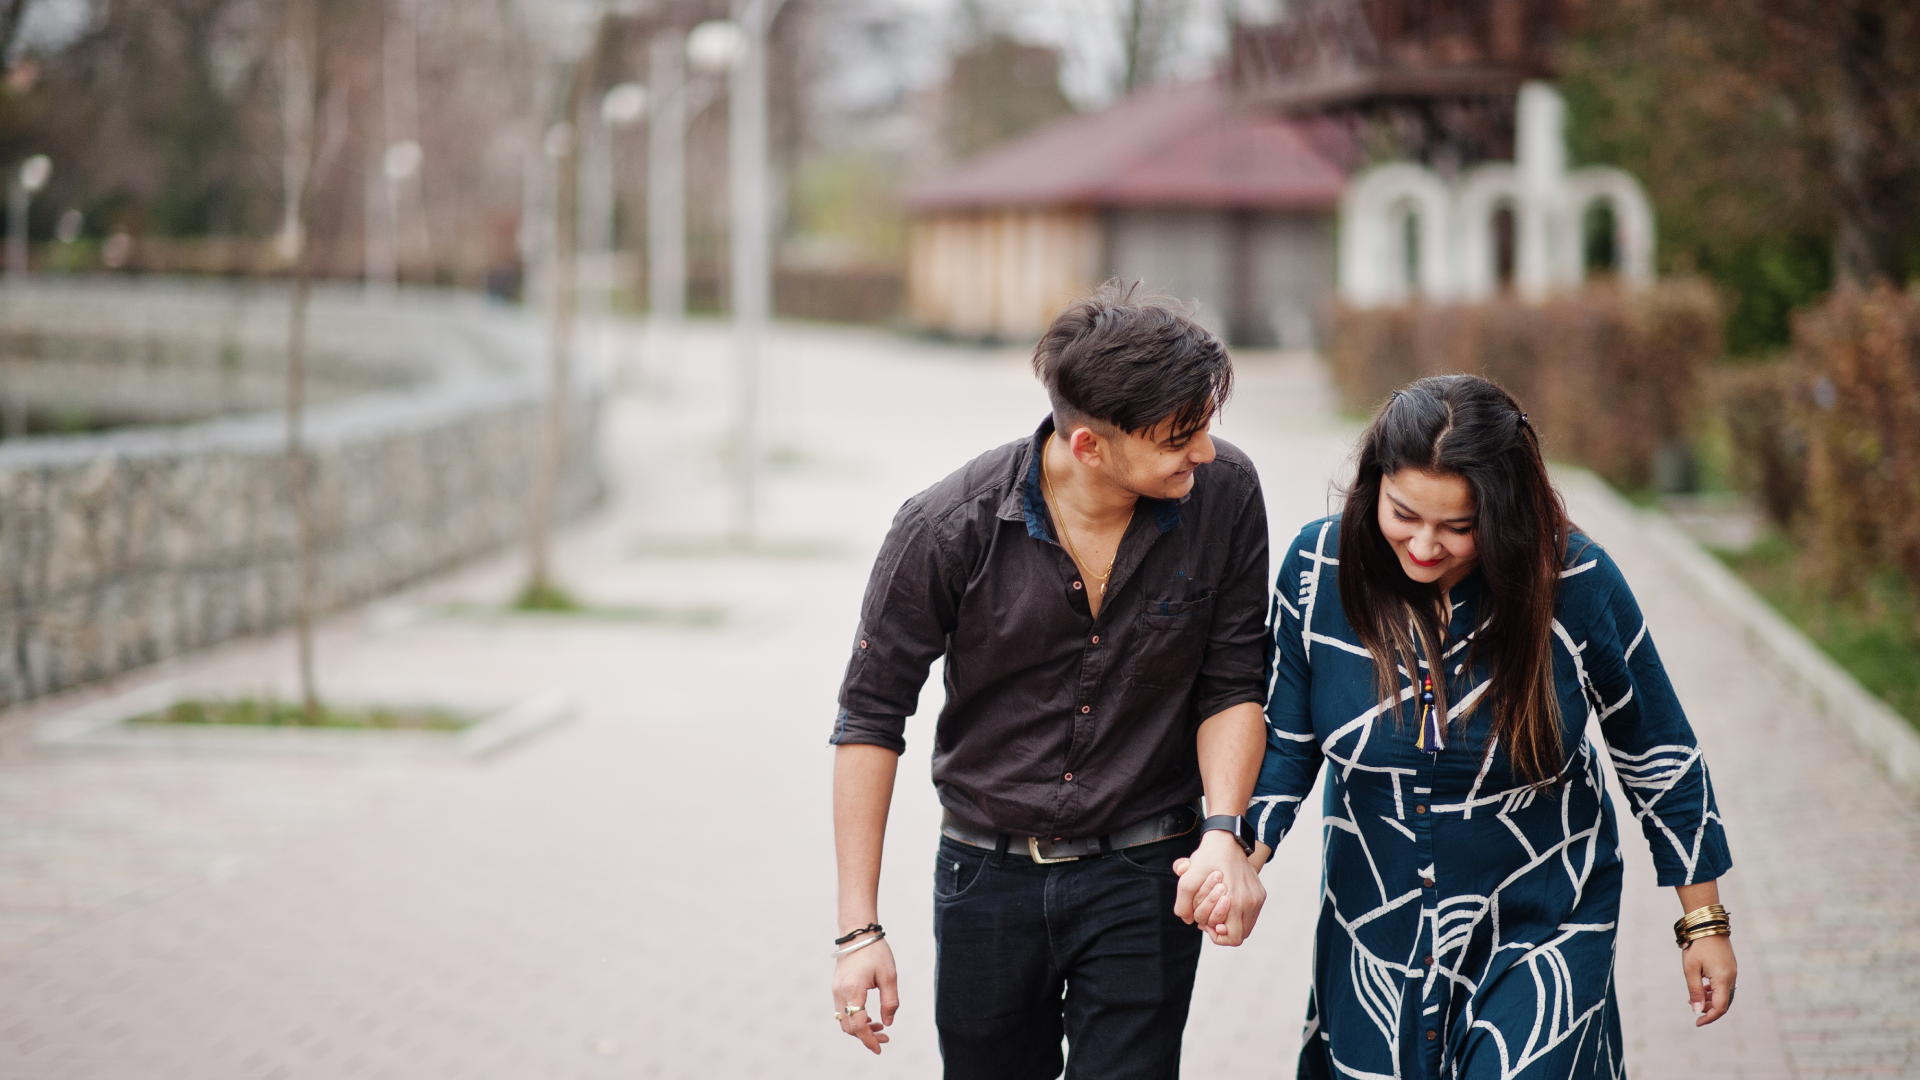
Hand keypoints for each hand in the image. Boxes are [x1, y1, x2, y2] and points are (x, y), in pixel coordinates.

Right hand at [831, 936, 897, 1053]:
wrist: (857, 933)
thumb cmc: (875, 951)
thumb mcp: (889, 976)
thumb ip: (890, 1001)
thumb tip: (888, 1022)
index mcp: (853, 990)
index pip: (858, 1024)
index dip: (869, 1039)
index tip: (880, 1048)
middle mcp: (840, 992)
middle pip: (848, 1027)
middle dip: (866, 1037)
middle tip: (885, 1038)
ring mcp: (835, 990)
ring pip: (844, 1021)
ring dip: (860, 1029)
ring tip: (879, 1028)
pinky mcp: (836, 988)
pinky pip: (843, 1011)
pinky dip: (855, 1019)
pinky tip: (870, 1018)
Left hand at [1172, 830, 1265, 945]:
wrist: (1226, 840)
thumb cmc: (1207, 859)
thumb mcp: (1187, 879)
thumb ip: (1183, 904)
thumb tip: (1187, 920)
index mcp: (1237, 902)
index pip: (1232, 938)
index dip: (1216, 935)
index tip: (1206, 922)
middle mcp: (1251, 902)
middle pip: (1239, 934)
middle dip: (1222, 928)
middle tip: (1209, 915)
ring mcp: (1257, 898)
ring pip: (1246, 925)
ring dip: (1230, 921)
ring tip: (1216, 907)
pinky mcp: (1260, 893)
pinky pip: (1251, 914)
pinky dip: (1238, 913)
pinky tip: (1225, 900)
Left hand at [1681, 934, 1736, 1026]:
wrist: (1706, 923)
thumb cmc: (1696, 945)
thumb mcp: (1690, 969)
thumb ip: (1695, 991)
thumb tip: (1697, 1011)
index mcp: (1723, 979)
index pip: (1720, 1007)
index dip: (1709, 1017)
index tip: (1697, 1022)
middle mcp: (1732, 977)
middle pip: (1724, 1002)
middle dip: (1710, 1010)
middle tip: (1694, 1011)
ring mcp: (1732, 971)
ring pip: (1724, 994)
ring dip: (1711, 1000)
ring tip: (1694, 999)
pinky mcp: (1729, 966)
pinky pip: (1724, 985)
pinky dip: (1714, 990)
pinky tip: (1702, 988)